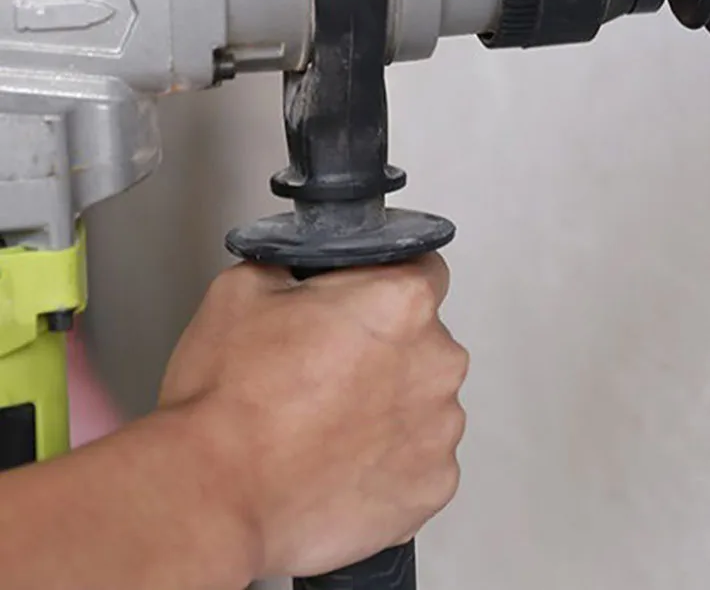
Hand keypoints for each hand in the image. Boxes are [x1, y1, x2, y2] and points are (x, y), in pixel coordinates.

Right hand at [157, 255, 467, 580]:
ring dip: (388, 408)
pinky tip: (340, 464)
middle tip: (327, 370)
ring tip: (326, 425)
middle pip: (424, 340)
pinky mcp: (433, 485)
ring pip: (423, 402)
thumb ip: (297, 265)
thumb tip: (304, 273)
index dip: (385, 284)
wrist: (213, 498)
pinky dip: (389, 463)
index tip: (360, 308)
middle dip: (386, 349)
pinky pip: (420, 461)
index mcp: (404, 302)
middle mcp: (438, 361)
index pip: (425, 270)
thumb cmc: (230, 400)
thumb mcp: (244, 287)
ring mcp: (441, 429)